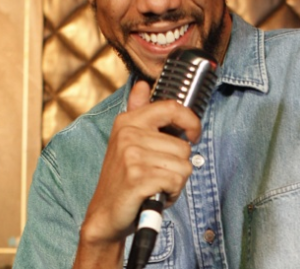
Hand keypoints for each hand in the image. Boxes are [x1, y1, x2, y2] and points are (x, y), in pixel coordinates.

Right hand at [73, 80, 200, 266]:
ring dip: (176, 181)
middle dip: (178, 166)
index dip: (191, 120)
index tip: (194, 134)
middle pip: (183, 146)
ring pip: (184, 165)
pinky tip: (155, 195)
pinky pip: (176, 181)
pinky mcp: (137, 177)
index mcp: (128, 121)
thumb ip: (138, 112)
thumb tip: (142, 85)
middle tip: (157, 175)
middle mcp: (129, 134)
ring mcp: (132, 155)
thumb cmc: (124, 180)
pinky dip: (172, 193)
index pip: (172, 107)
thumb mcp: (129, 142)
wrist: (106, 215)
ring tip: (155, 185)